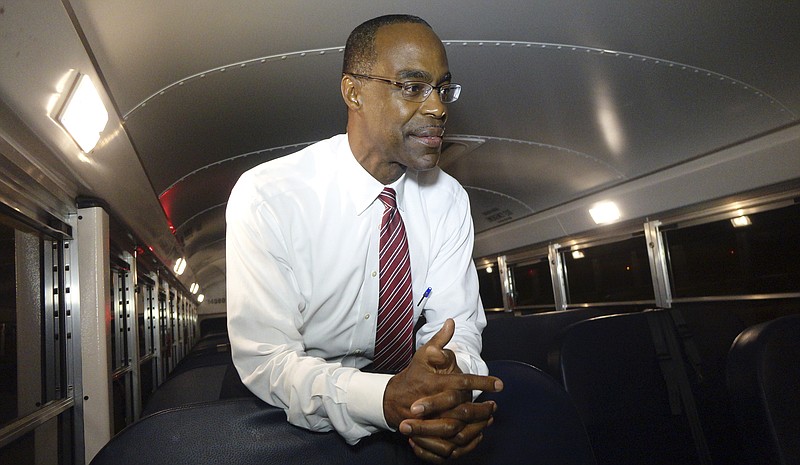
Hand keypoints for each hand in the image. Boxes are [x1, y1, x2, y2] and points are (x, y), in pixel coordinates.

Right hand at [382, 319, 502, 461]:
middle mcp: (433, 402)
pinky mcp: (429, 434)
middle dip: (483, 408)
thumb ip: (440, 340)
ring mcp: (430, 420)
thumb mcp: (423, 354)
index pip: (463, 382)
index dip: (483, 383)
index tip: (499, 384)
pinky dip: (467, 436)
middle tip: (495, 405)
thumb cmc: (412, 375)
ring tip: (490, 416)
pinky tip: (477, 430)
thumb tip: (452, 322)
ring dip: (478, 422)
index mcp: (434, 382)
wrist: (392, 400)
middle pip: (464, 408)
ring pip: (460, 426)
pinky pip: (451, 440)